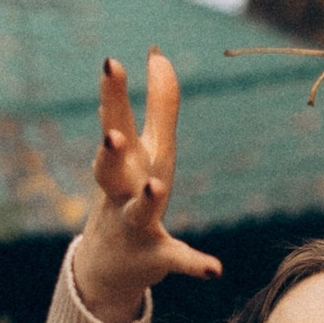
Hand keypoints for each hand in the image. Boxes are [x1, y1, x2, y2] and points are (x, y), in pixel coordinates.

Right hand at [69, 50, 224, 322]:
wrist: (108, 265)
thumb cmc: (129, 193)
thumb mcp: (146, 149)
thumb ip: (157, 103)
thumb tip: (159, 54)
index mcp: (125, 162)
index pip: (114, 122)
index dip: (113, 93)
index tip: (111, 61)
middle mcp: (123, 190)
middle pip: (110, 168)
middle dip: (109, 150)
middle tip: (110, 133)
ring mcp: (136, 224)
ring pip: (139, 211)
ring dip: (148, 199)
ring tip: (157, 186)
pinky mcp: (156, 256)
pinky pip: (176, 259)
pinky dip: (194, 263)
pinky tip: (214, 269)